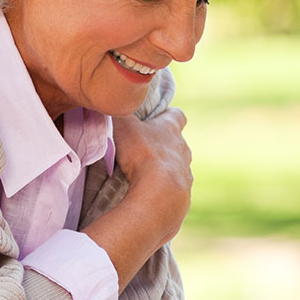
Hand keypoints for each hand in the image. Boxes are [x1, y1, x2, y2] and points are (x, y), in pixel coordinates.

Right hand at [112, 107, 191, 243]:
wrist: (159, 195)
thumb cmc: (142, 155)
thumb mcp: (123, 127)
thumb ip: (119, 114)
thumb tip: (113, 103)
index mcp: (171, 129)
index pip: (176, 115)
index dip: (167, 114)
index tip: (159, 116)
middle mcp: (183, 149)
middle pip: (177, 142)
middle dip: (162, 144)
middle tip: (144, 149)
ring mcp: (186, 174)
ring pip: (178, 167)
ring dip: (165, 169)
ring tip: (146, 175)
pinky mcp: (184, 196)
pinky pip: (174, 190)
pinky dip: (164, 190)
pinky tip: (151, 194)